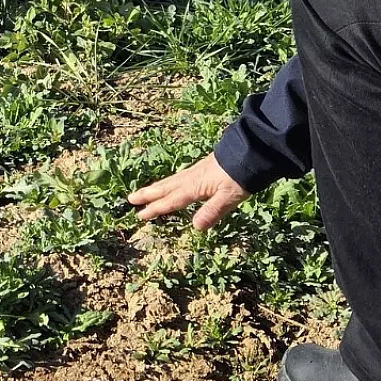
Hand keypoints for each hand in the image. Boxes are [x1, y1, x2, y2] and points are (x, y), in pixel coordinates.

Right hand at [128, 153, 249, 231]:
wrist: (250, 152)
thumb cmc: (240, 176)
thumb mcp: (229, 197)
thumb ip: (212, 212)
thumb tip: (195, 227)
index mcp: (194, 187)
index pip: (171, 201)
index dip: (155, 209)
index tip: (140, 216)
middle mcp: (191, 179)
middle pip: (164, 188)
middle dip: (147, 195)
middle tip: (130, 199)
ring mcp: (195, 171)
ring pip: (170, 181)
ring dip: (156, 188)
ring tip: (144, 192)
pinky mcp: (202, 167)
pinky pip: (178, 177)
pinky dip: (169, 182)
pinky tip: (172, 183)